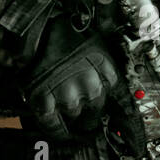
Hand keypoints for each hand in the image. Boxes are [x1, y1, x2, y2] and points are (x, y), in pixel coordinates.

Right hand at [23, 21, 139, 143]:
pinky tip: (60, 132)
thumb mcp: (95, 46)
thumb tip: (109, 92)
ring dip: (75, 122)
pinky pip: (53, 125)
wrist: (38, 26)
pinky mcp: (45, 100)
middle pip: (97, 111)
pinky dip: (57, 131)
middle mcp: (90, 84)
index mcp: (105, 69)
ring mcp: (67, 94)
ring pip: (76, 118)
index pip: (120, 97)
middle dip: (93, 116)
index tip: (120, 120)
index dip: (119, 111)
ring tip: (72, 123)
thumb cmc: (66, 33)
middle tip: (88, 119)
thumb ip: (103, 69)